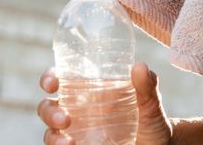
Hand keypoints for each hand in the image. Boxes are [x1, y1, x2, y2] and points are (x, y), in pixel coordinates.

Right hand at [38, 61, 174, 144]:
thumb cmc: (153, 123)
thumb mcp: (151, 107)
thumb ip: (148, 88)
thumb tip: (140, 66)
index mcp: (91, 91)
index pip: (62, 79)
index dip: (50, 78)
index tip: (52, 83)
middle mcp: (79, 111)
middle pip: (48, 107)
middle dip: (49, 112)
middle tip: (64, 120)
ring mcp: (78, 133)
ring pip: (51, 132)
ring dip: (52, 136)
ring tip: (69, 143)